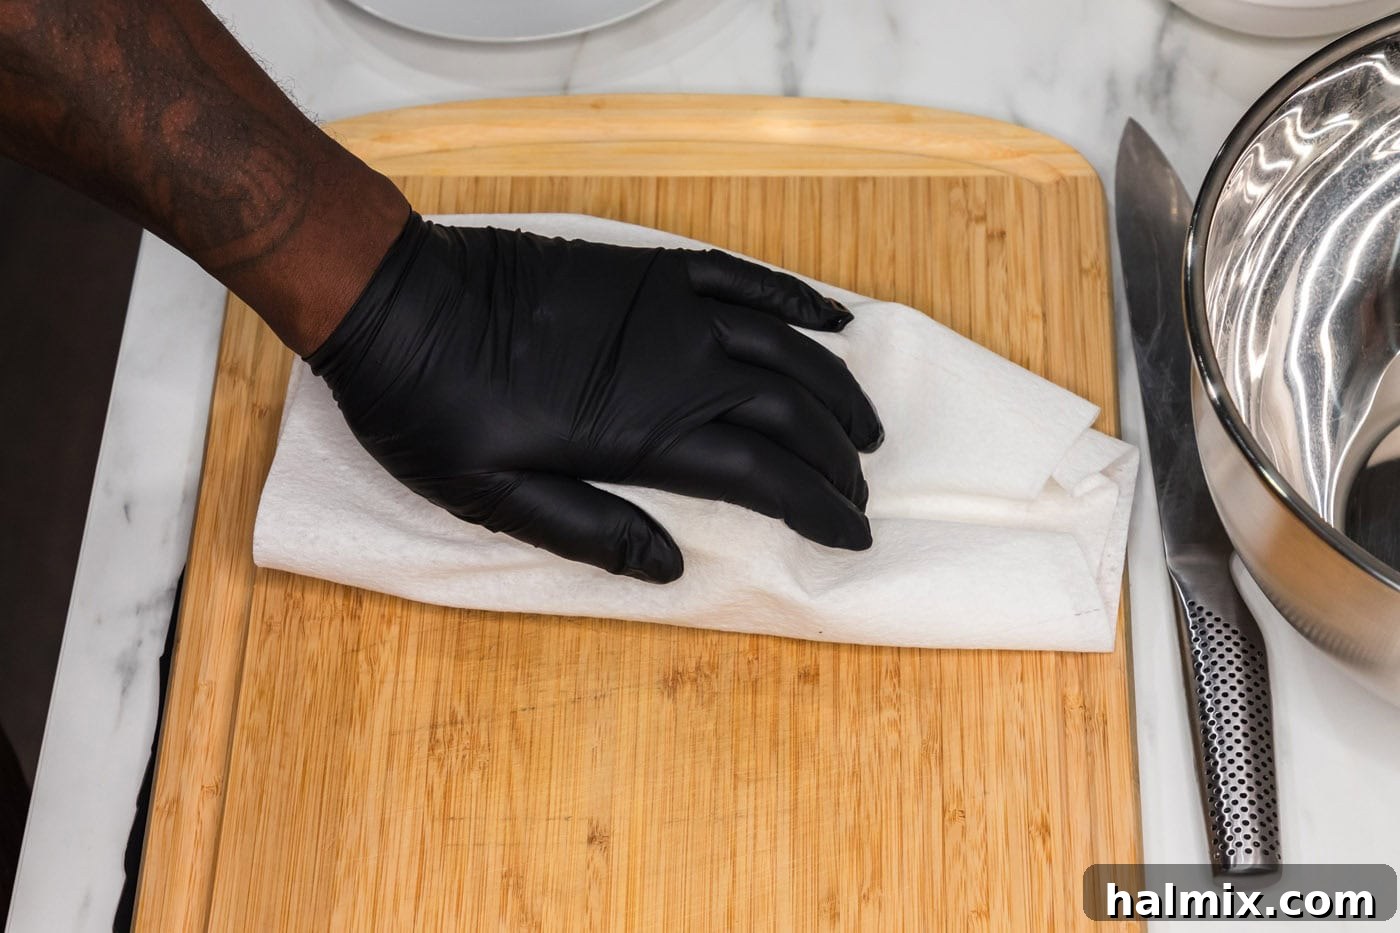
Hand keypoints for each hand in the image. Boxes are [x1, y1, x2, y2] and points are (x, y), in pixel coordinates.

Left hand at [308, 214, 883, 582]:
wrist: (392, 302)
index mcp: (643, 433)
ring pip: (783, 346)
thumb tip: (671, 568)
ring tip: (865, 428)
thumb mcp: (494, 497)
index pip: (764, 474)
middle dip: (837, 458)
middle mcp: (675, 365)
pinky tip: (832, 319)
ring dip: (835, 388)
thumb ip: (591, 531)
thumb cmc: (432, 409)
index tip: (852, 532)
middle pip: (789, 411)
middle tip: (860, 492)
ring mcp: (667, 308)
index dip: (818, 506)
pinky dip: (795, 299)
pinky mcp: (649, 269)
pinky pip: (742, 277)